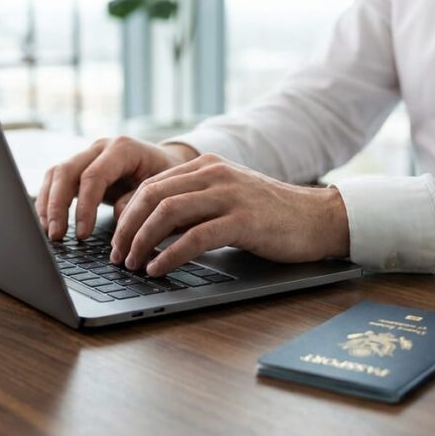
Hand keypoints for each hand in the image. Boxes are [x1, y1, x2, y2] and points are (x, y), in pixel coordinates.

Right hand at [36, 136, 198, 239]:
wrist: (168, 163)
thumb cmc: (168, 177)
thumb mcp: (163, 189)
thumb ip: (139, 202)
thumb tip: (119, 219)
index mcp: (123, 149)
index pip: (94, 175)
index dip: (84, 207)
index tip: (83, 234)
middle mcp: (101, 147)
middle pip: (66, 171)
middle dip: (57, 206)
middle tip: (57, 236)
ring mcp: (88, 155)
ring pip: (55, 174)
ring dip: (48, 204)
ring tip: (49, 233)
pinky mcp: (80, 167)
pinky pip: (56, 181)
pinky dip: (48, 202)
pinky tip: (48, 224)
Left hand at [109, 153, 349, 276]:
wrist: (318, 218)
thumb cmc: (271, 216)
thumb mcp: (226, 200)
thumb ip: (193, 207)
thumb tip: (150, 230)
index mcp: (206, 166)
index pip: (151, 185)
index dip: (127, 214)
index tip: (117, 240)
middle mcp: (214, 174)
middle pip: (152, 197)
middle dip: (127, 229)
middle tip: (117, 256)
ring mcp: (229, 195)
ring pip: (168, 213)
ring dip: (142, 241)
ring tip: (132, 264)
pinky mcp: (243, 220)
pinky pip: (195, 237)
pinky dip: (169, 255)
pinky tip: (158, 269)